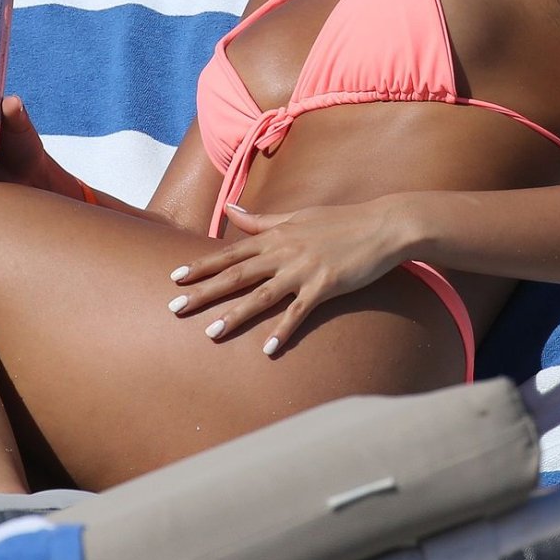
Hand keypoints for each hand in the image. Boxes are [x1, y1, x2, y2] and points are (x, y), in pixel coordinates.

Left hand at [166, 200, 409, 356]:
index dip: (202, 265)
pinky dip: (283, 330)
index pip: (230, 252)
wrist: (384, 225)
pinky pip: (299, 312)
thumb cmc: (341, 221)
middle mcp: (284, 252)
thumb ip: (262, 219)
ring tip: (210, 334)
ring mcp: (304, 269)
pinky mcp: (325, 285)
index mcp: (276, 236)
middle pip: (236, 274)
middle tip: (175, 308)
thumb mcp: (298, 215)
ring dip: (234, 316)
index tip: (175, 277)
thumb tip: (230, 209)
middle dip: (204, 292)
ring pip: (261, 295)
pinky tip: (267, 349)